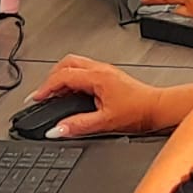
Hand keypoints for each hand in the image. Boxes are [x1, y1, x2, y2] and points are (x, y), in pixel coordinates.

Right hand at [29, 55, 166, 138]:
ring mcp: (105, 70)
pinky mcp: (109, 75)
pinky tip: (71, 93)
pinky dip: (72, 79)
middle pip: (66, 63)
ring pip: (75, 64)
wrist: (157, 108)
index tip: (35, 99)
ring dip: (61, 77)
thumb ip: (78, 125)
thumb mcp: (105, 122)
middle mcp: (101, 69)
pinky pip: (84, 70)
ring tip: (53, 94)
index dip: (45, 87)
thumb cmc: (138, 111)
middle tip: (42, 94)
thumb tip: (57, 129)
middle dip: (50, 78)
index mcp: (97, 76)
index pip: (63, 76)